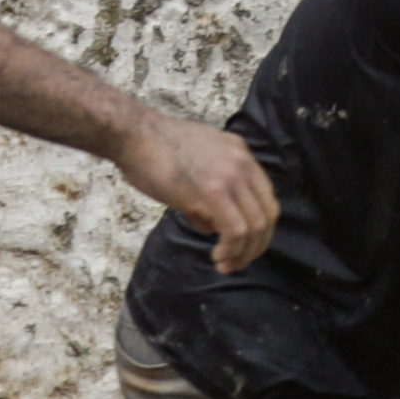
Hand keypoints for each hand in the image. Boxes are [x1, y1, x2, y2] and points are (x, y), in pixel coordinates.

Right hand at [120, 113, 276, 274]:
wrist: (132, 133)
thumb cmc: (152, 150)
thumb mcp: (194, 162)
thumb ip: (209, 189)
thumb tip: (211, 223)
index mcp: (240, 153)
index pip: (265, 196)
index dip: (258, 226)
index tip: (243, 244)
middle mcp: (243, 163)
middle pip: (267, 213)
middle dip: (256, 245)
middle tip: (238, 261)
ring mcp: (230, 176)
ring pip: (255, 225)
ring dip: (244, 253)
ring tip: (226, 264)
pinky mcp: (213, 192)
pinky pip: (236, 230)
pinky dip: (232, 250)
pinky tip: (219, 257)